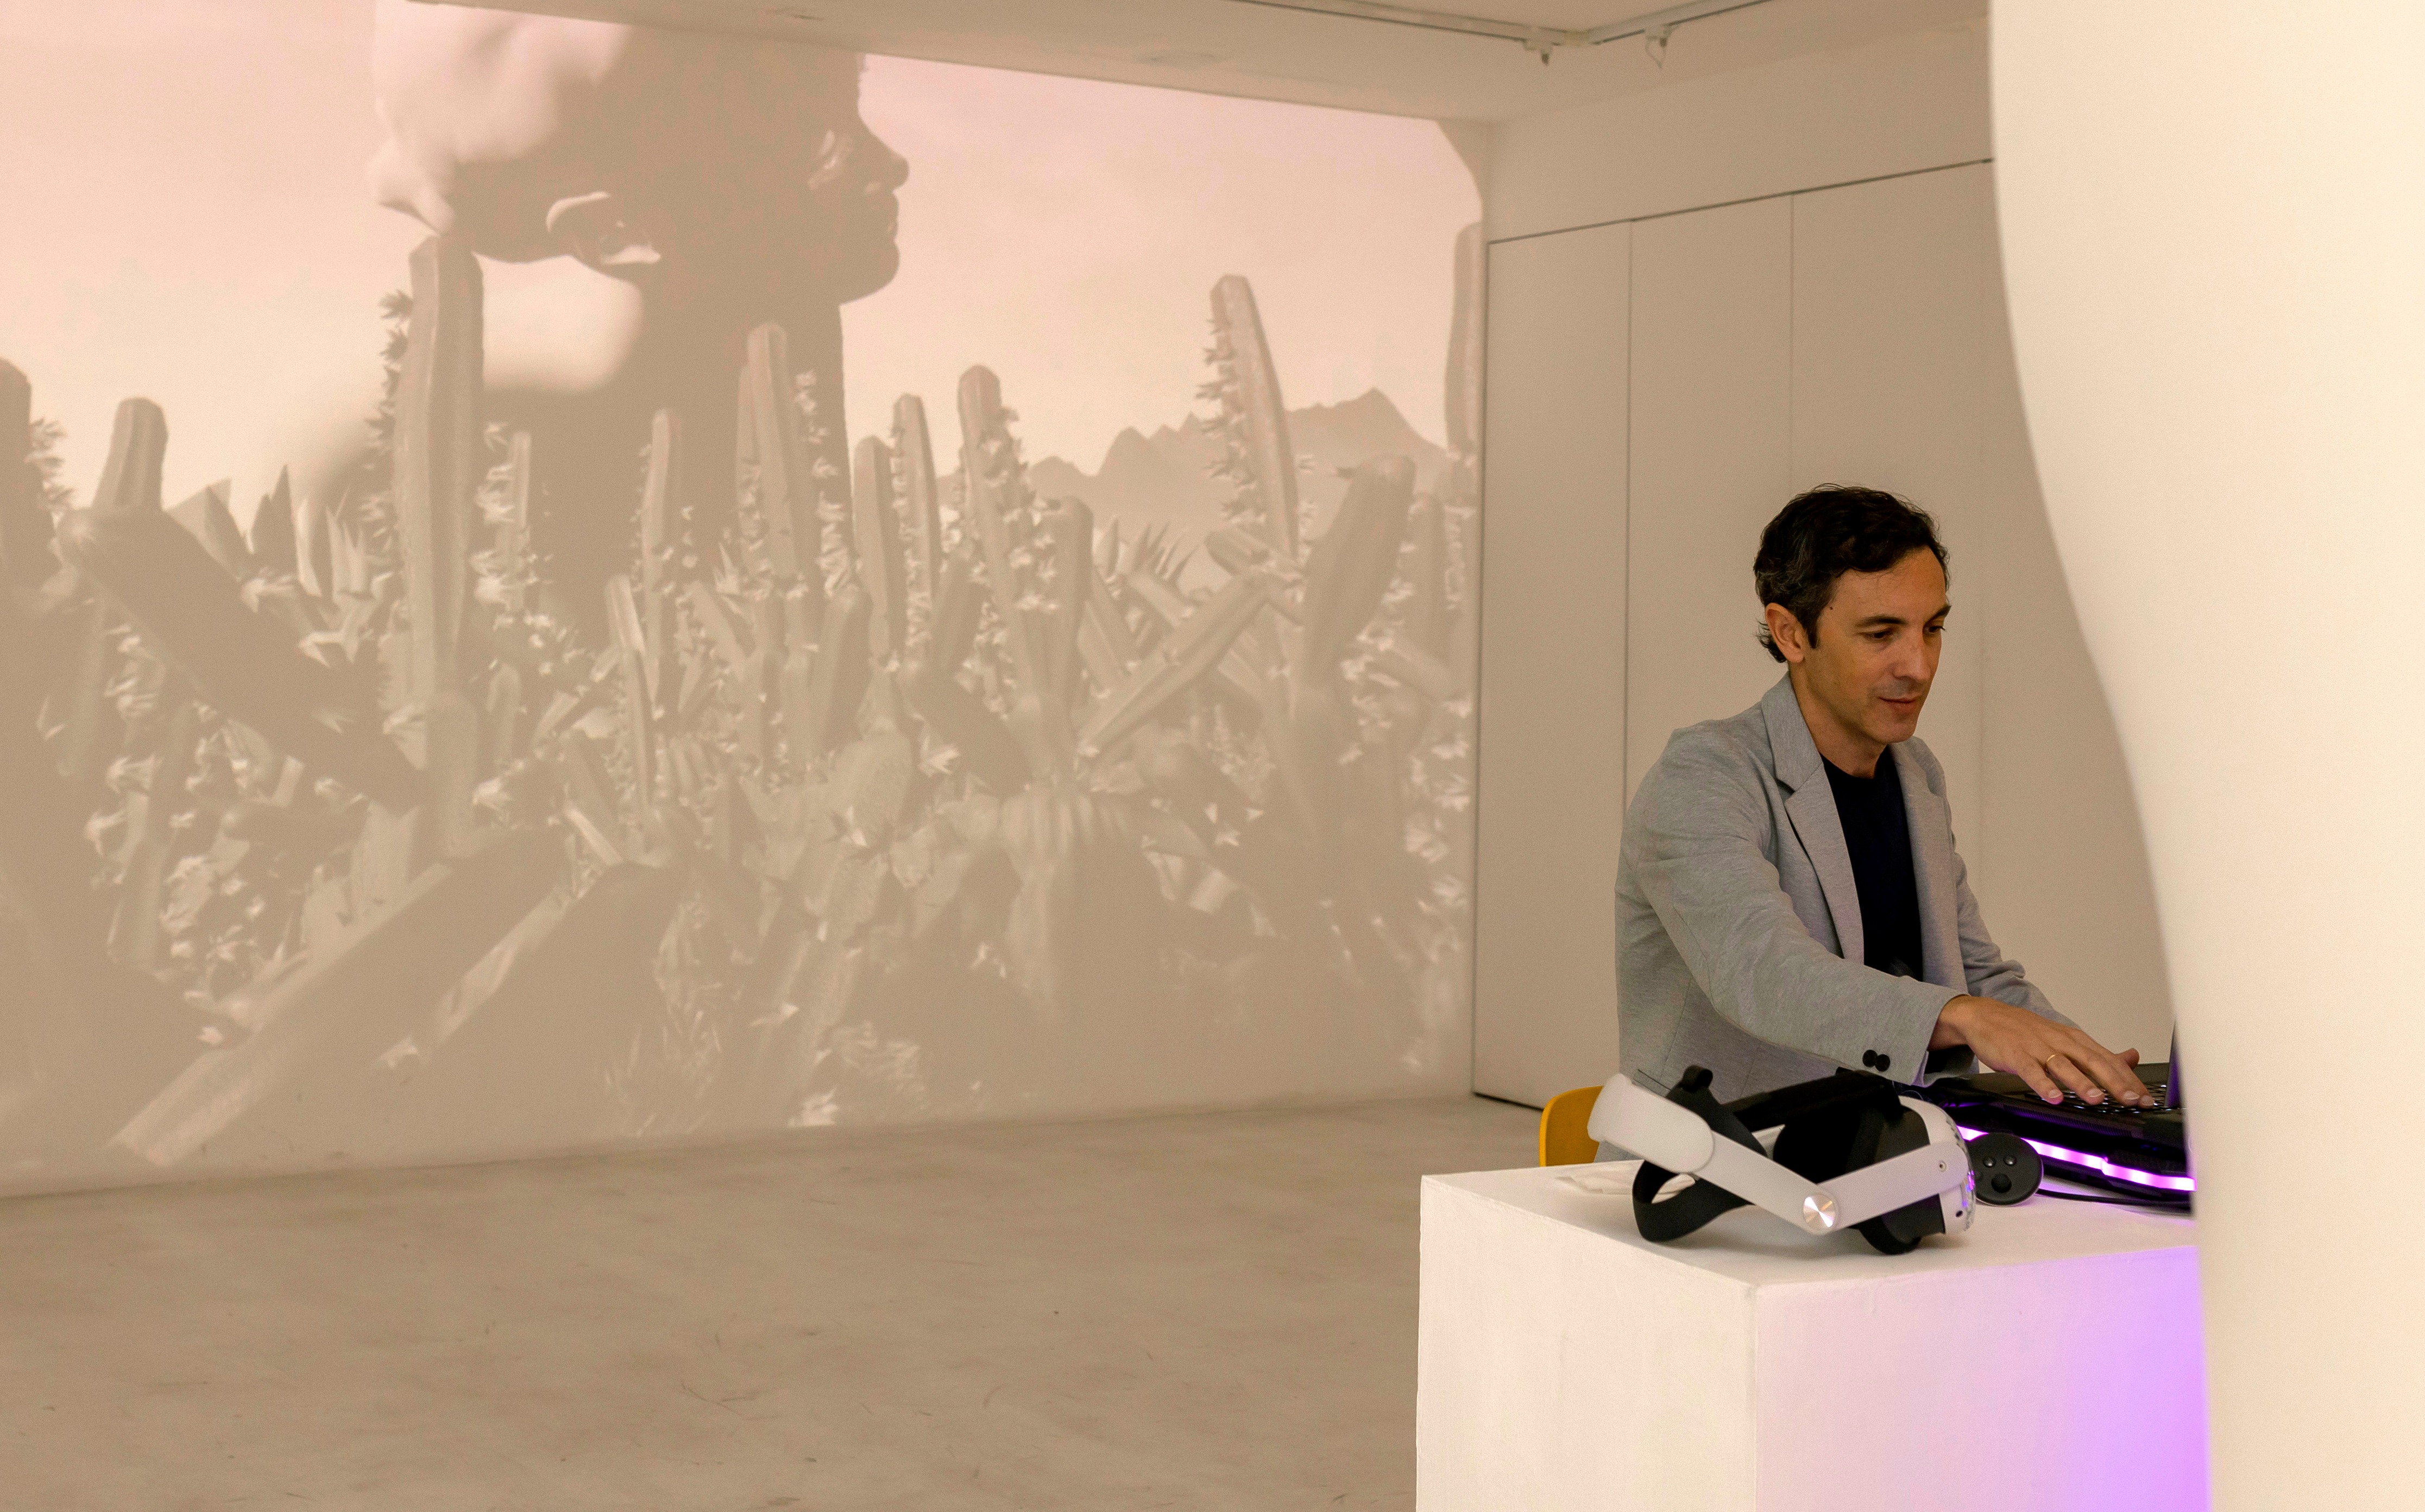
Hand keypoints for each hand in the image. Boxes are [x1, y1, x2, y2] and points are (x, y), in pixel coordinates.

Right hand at [1928, 995, 2151, 1106]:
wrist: (1985, 1015)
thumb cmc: (2026, 1031)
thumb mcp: (2066, 1038)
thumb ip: (2098, 1053)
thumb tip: (2132, 1058)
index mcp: (2075, 1039)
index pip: (2109, 1060)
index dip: (2129, 1080)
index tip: (2147, 1098)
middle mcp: (2060, 1041)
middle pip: (2092, 1061)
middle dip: (2114, 1082)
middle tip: (2131, 1099)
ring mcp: (2038, 1047)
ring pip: (2064, 1065)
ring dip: (2081, 1082)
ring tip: (2096, 1099)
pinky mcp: (2016, 1055)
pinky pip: (2031, 1071)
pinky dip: (2043, 1084)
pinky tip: (2053, 1097)